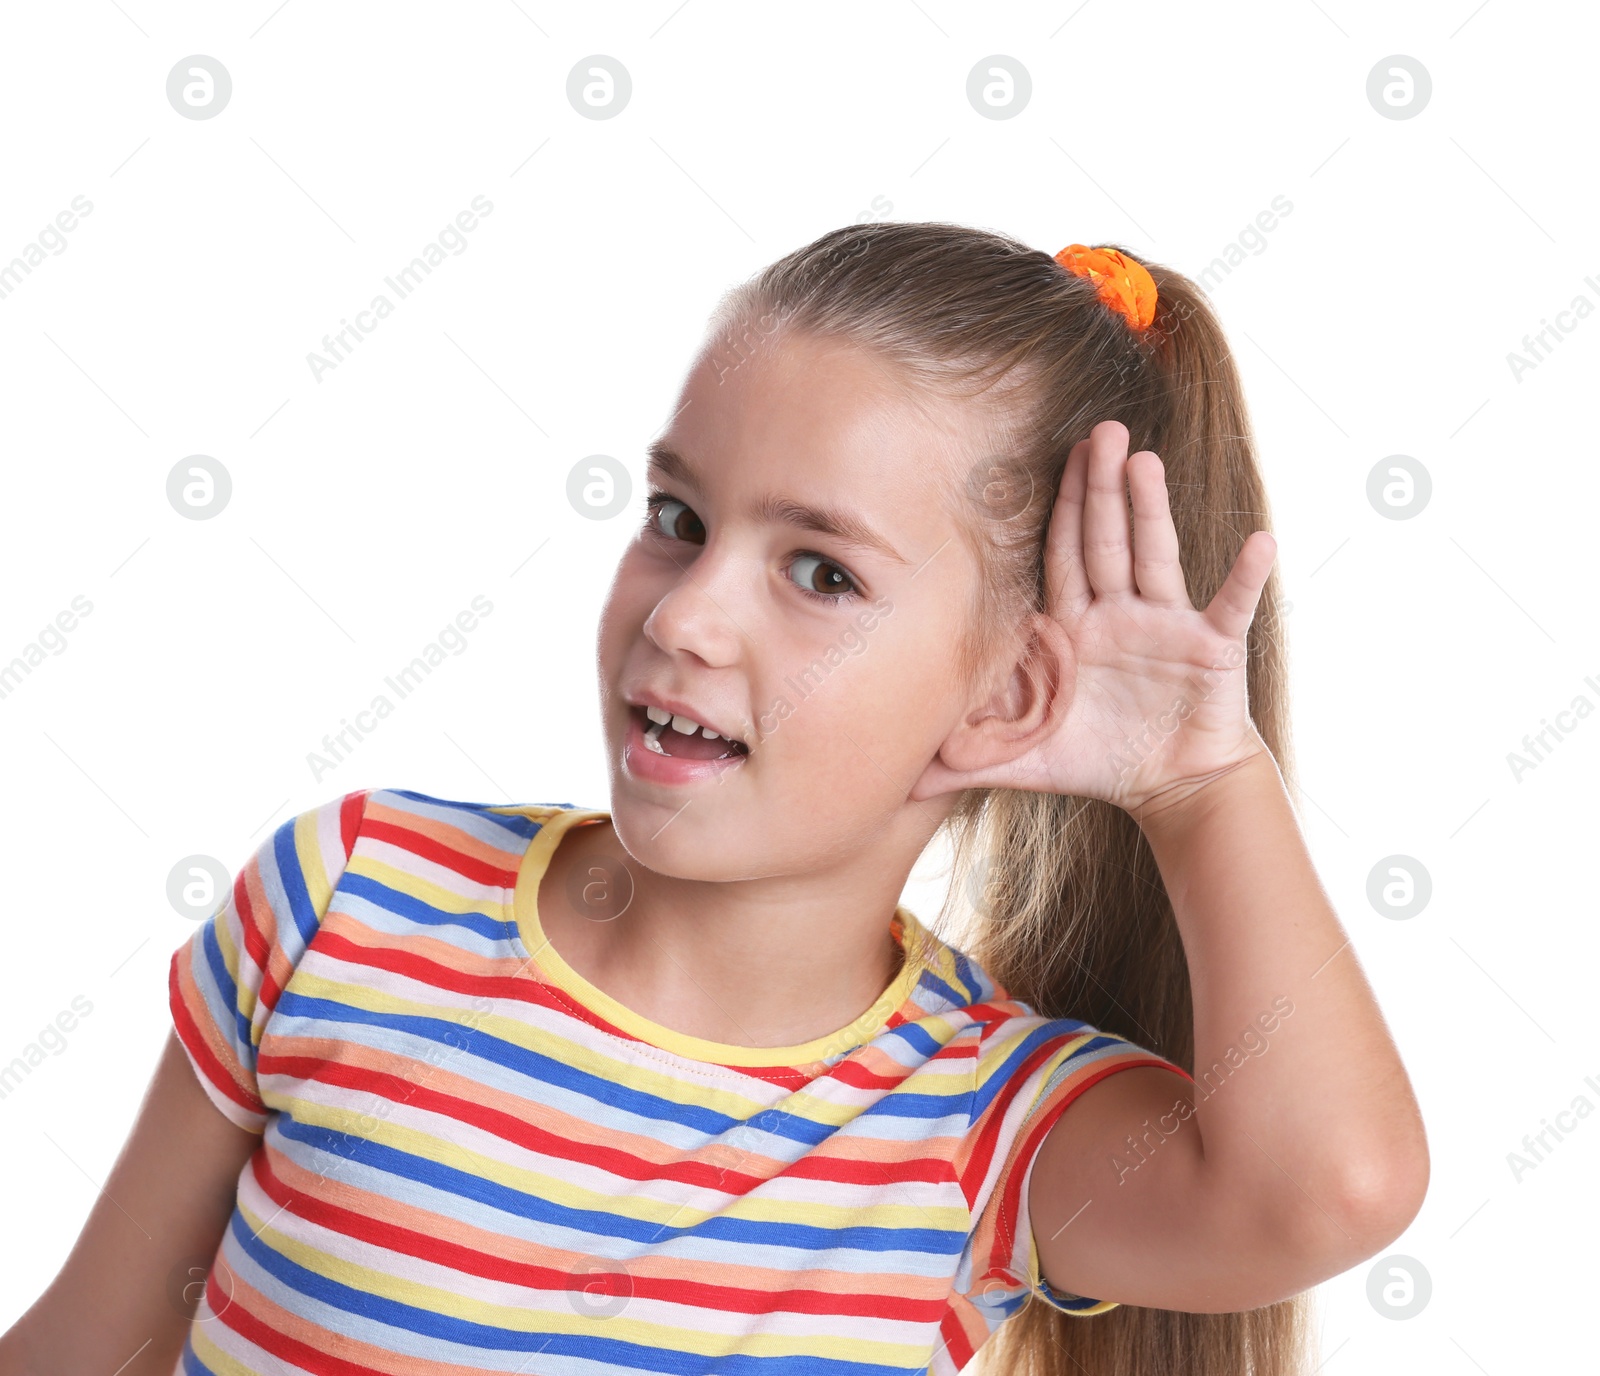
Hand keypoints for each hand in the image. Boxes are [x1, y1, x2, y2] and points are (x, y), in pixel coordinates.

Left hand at [914, 420, 1277, 821]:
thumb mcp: (1028, 759)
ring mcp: (1167, 625)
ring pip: (1156, 557)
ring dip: (1152, 511)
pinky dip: (1247, 577)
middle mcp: (1120, 613)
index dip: (1056, 509)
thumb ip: (969, 761)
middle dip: (1099, 487)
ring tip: (1145, 462)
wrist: (1171, 786)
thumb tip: (905, 784)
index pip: (1061, 557)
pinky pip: (1232, 606)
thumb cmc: (1098, 759)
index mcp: (1074, 626)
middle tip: (1099, 430)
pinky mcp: (1212, 648)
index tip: (1047, 458)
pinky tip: (1260, 543)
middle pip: (1105, 541)